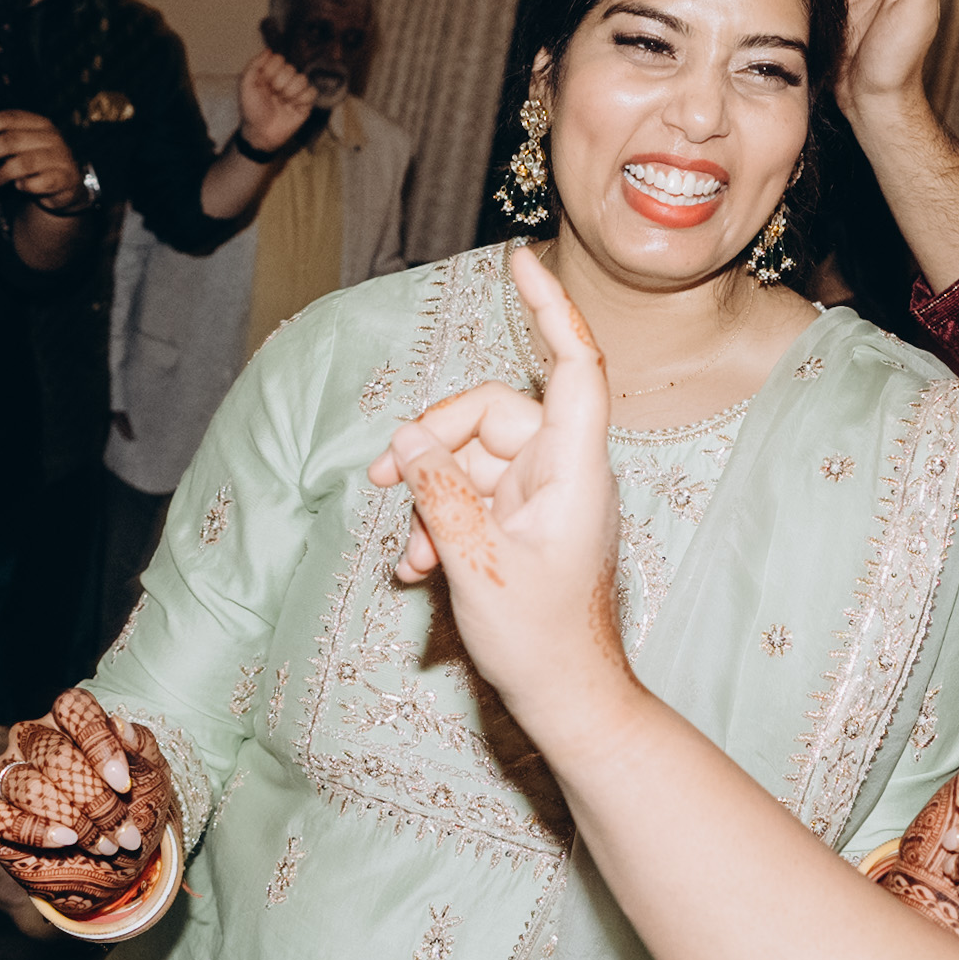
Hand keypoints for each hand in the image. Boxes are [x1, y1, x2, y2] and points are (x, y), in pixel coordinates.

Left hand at [0, 98, 91, 209]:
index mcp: (39, 123)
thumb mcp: (15, 139)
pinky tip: (18, 186)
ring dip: (4, 172)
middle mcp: (52, 137)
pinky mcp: (65, 178)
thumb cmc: (35, 159)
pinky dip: (26, 185)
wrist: (64, 185)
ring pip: (25, 163)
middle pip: (13, 139)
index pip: (9, 118)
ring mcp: (61, 158)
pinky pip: (42, 182)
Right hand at [0, 689, 179, 923]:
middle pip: (54, 756)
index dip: (99, 744)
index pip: (72, 708)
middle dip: (94, 800)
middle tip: (122, 833)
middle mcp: (31, 739)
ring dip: (73, 821)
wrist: (117, 858)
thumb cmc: (132, 806)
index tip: (123, 786)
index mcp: (67, 719)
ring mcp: (6, 772)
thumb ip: (141, 747)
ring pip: (29, 786)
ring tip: (104, 845)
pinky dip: (35, 831)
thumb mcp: (152, 775)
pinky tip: (66, 841)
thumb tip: (119, 724)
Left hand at [230, 50, 318, 158]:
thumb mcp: (245, 86)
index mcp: (269, 74)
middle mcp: (283, 80)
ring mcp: (295, 91)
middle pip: (291, 68)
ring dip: (290, 92)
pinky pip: (311, 92)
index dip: (271, 70)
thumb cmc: (252, 110)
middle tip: (273, 95)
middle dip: (280, 83)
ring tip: (283, 102)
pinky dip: (302, 99)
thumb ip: (254, 65)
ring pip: (302, 79)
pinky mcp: (305, 103)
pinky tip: (293, 106)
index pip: (278, 59)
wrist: (262, 133)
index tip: (263, 83)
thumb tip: (269, 50)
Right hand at [368, 247, 630, 734]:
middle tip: (385, 479)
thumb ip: (443, 496)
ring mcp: (541, 495)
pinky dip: (439, 520)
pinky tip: (418, 566)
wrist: (565, 697)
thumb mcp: (478, 564)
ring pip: (471, 458)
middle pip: (491, 412)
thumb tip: (410, 445)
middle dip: (432, 442)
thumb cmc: (541, 638)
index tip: (520, 262)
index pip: (573, 365)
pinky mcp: (520, 520)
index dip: (549, 309)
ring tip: (412, 554)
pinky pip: (470, 493)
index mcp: (573, 468)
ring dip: (430, 496)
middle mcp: (561, 470)